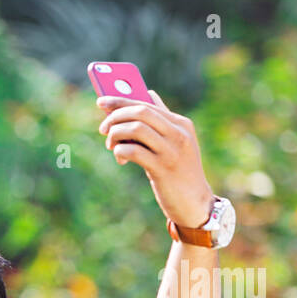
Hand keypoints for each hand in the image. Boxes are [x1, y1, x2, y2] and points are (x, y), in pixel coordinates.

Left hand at [96, 90, 214, 227]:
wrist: (195, 203)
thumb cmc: (180, 172)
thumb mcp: (176, 142)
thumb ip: (163, 119)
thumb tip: (149, 94)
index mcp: (181, 123)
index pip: (146, 104)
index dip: (120, 101)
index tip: (101, 102)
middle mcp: (179, 133)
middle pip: (140, 112)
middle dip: (115, 117)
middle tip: (103, 130)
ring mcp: (172, 150)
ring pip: (136, 128)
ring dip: (116, 135)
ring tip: (112, 146)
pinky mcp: (163, 168)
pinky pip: (134, 151)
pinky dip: (121, 151)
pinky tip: (121, 158)